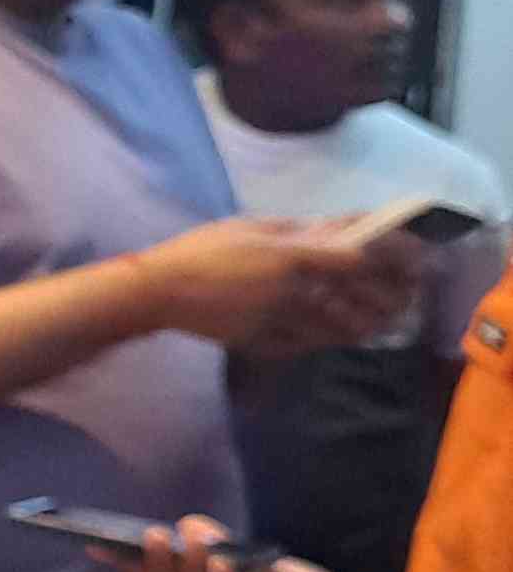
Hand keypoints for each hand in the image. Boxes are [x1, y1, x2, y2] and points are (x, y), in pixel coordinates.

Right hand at [136, 218, 421, 355]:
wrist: (161, 291)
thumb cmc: (202, 250)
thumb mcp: (250, 227)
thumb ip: (294, 230)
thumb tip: (329, 230)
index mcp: (292, 256)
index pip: (356, 259)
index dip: (388, 260)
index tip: (409, 261)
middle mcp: (293, 291)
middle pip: (354, 300)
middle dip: (386, 300)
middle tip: (405, 300)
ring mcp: (279, 320)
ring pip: (334, 328)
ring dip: (363, 326)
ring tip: (380, 324)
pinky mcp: (263, 341)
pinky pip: (304, 344)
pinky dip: (325, 341)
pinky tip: (337, 339)